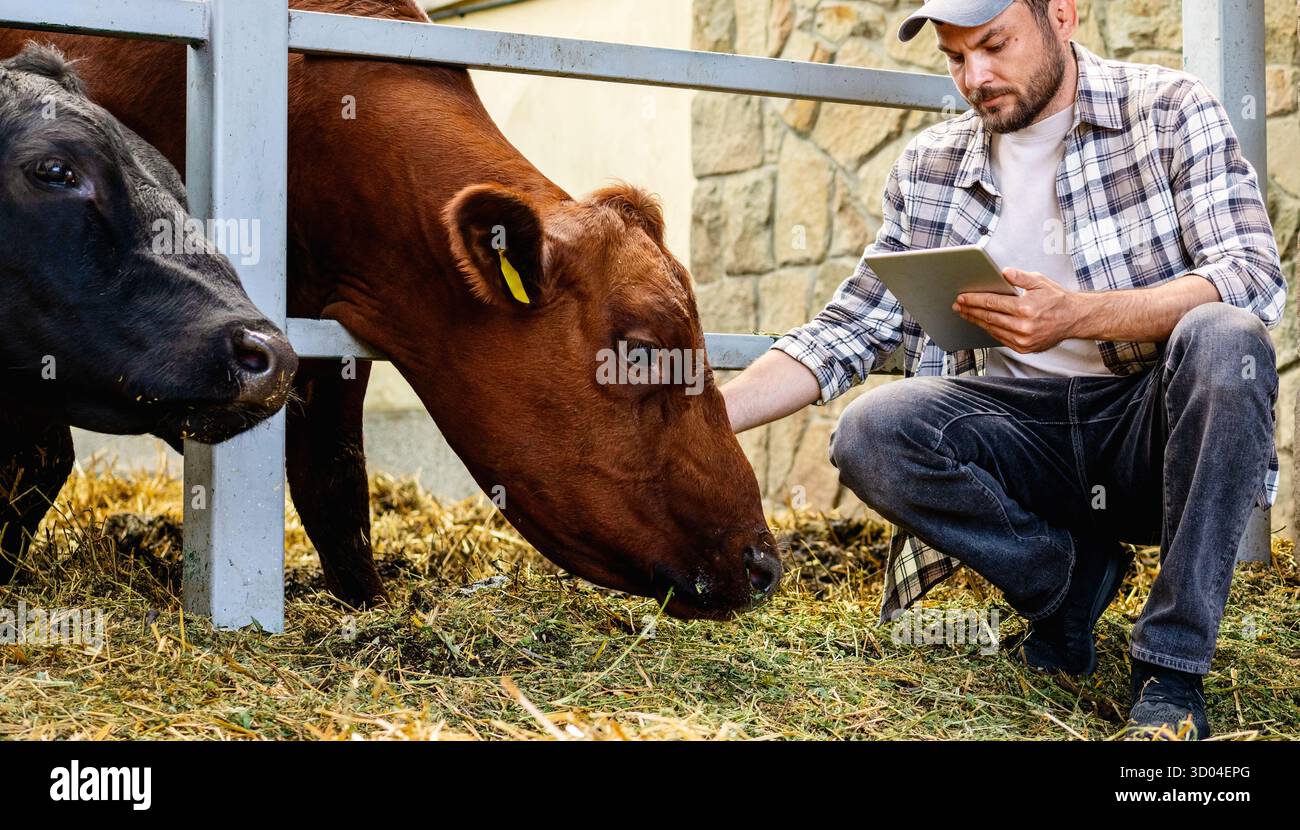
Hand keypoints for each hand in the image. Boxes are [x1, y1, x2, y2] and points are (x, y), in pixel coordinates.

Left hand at [953, 267, 1079, 352]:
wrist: (1074, 319)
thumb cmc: (1057, 299)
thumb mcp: (1040, 282)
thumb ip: (1020, 277)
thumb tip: (1004, 272)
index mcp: (1026, 308)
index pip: (992, 303)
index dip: (974, 300)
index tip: (962, 297)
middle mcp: (1023, 326)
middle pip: (989, 317)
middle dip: (970, 310)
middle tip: (958, 305)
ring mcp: (1023, 339)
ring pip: (992, 329)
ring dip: (976, 321)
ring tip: (965, 314)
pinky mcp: (1024, 348)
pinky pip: (1001, 338)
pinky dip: (989, 330)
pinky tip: (981, 323)